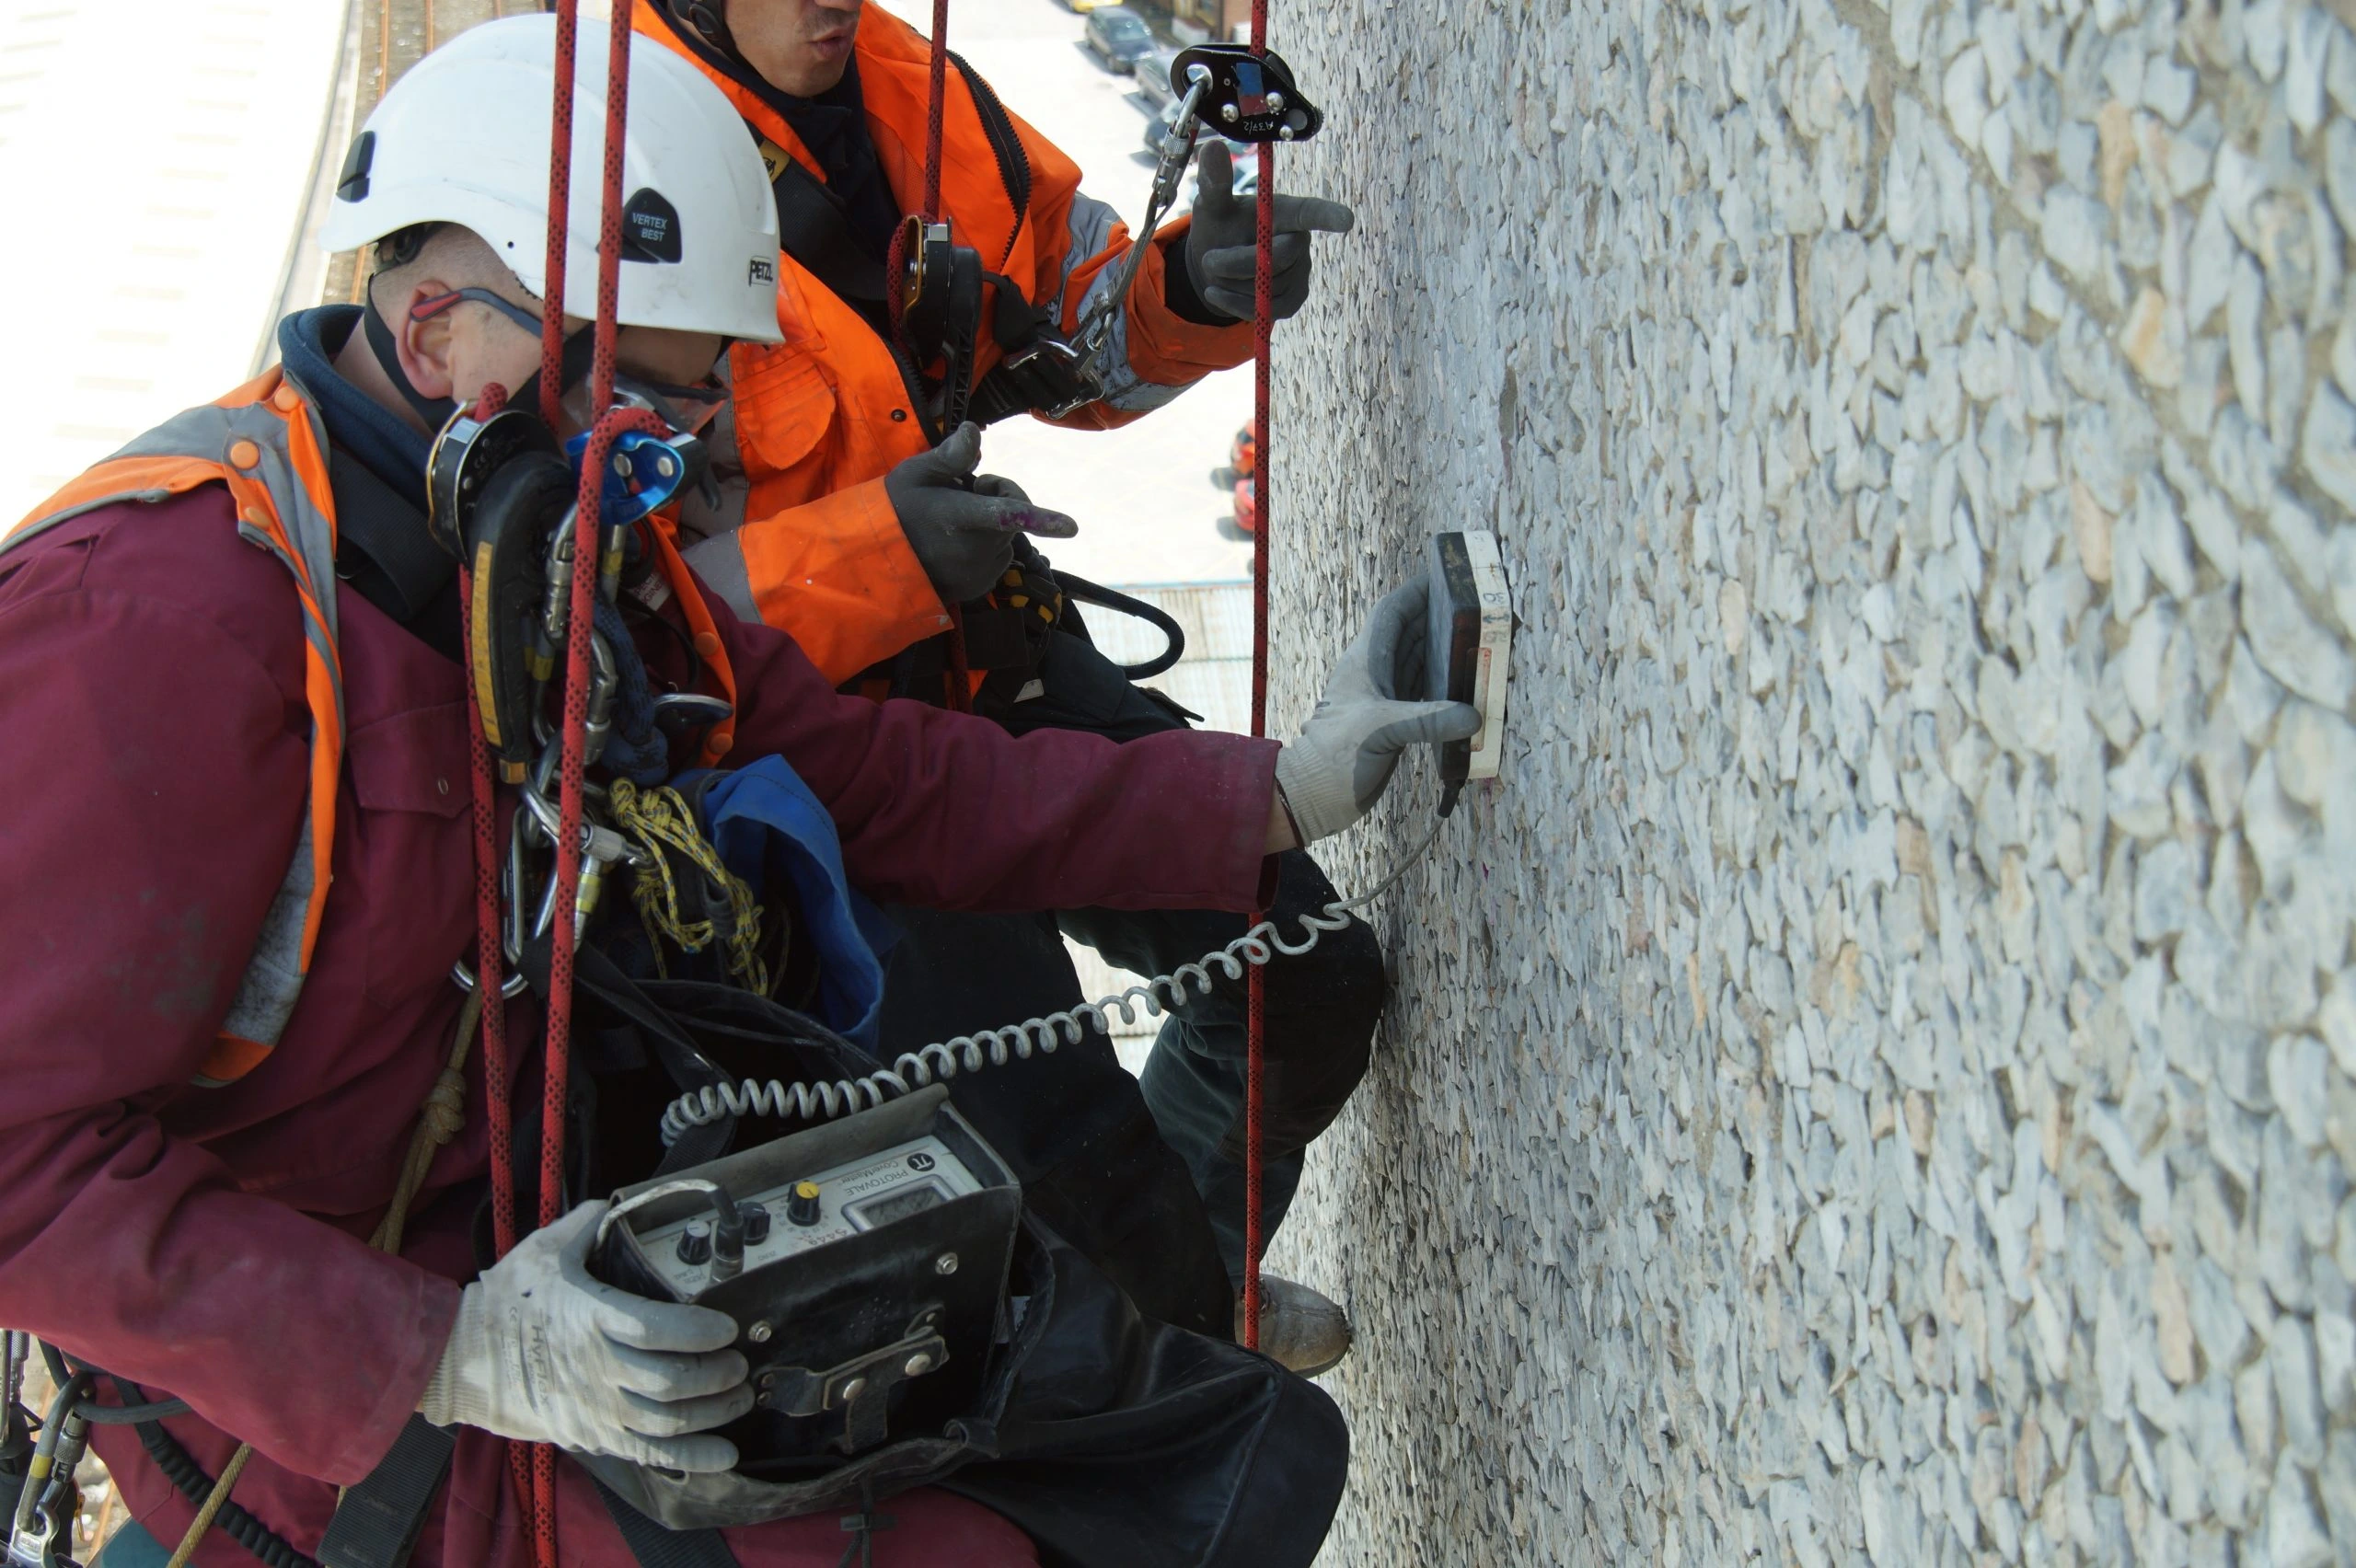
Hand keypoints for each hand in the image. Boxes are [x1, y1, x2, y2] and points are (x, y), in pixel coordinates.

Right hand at [417, 1203, 751, 1471]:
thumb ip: (583, 1226)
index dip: (697, 1330)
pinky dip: (691, 1456)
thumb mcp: (540, 1251)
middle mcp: (596, 1367)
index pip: (655, 1328)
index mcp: (589, 1316)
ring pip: (666, 1420)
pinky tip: (724, 1452)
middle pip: (670, 1379)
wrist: (456, 1361)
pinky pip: (647, 1453)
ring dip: (712, 1411)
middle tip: (739, 1362)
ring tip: (738, 1397)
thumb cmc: (501, 1303)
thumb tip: (610, 1206)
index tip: (727, 1327)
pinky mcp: (591, 1435)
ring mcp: (594, 1407)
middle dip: (716, 1374)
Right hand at [887, 423, 1077, 604]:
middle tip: (968, 491)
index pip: (1003, 514)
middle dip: (999, 497)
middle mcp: (974, 549)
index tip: (1070, 527)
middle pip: (1012, 515)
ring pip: (1006, 537)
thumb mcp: (915, 474)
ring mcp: (978, 571)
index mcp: (959, 516)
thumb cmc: (896, 510)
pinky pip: (997, 559)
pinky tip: (956, 544)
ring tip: (955, 522)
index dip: (1039, 518)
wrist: (877, 561)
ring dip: (992, 525)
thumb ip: (949, 456)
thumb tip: (973, 431)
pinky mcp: (980, 586)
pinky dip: (986, 547)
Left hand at [1183, 146, 1354, 322]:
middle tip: (1209, 260)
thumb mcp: (1212, 206)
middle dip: (1239, 262)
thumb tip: (1212, 145)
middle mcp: (1299, 240)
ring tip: (1215, 272)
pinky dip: (1237, 304)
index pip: (1309, 212)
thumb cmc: (1219, 229)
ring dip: (1233, 283)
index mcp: (1285, 211)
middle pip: (1280, 256)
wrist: (1212, 269)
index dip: (1327, 216)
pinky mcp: (1292, 300)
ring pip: (1269, 286)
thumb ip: (1215, 183)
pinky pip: (1268, 309)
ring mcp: (1299, 272)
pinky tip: (1219, 293)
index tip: (1346, 220)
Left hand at [1273, 576, 1479, 841]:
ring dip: (1448, 656)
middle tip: (1480, 613)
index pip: (1392, 614)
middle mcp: (1376, 675)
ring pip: (1421, 666)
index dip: (1417, 592)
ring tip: (1484, 645)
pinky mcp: (1394, 725)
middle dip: (1443, 622)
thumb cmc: (1335, 756)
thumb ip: (1429, 720)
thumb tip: (1473, 716)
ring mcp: (1385, 700)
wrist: (1313, 797)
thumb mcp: (1382, 730)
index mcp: (1365, 662)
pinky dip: (1448, 692)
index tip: (1447, 578)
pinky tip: (1471, 692)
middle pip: (1413, 635)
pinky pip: (1426, 698)